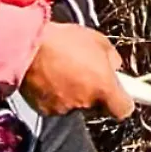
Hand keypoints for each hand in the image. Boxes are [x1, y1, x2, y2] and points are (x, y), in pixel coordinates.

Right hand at [19, 23, 133, 118]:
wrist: (27, 46)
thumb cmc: (64, 40)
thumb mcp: (98, 41)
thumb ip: (112, 58)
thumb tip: (114, 67)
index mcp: (104, 88)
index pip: (123, 109)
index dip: (122, 101)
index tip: (120, 92)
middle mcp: (86, 103)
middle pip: (98, 106)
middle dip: (96, 93)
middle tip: (87, 74)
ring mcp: (64, 109)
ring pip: (77, 105)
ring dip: (74, 93)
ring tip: (63, 70)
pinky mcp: (45, 111)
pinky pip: (57, 105)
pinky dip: (55, 95)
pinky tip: (49, 78)